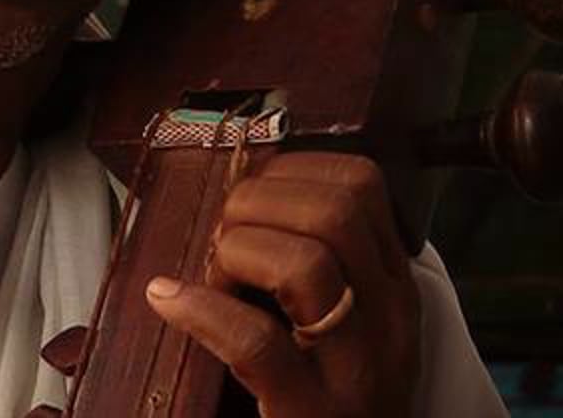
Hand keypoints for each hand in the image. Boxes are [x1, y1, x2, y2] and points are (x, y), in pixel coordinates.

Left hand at [142, 152, 420, 417]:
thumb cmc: (336, 393)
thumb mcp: (350, 320)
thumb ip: (315, 259)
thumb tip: (240, 191)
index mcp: (392, 285)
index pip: (362, 184)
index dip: (292, 170)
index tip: (253, 193)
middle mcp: (385, 319)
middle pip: (334, 212)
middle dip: (257, 203)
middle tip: (224, 239)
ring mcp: (353, 367)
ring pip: (304, 263)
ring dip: (235, 251)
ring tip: (214, 279)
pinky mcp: (308, 410)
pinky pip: (255, 342)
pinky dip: (201, 310)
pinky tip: (170, 300)